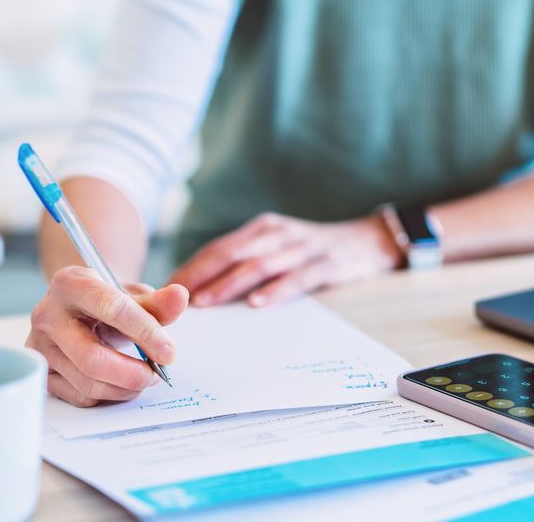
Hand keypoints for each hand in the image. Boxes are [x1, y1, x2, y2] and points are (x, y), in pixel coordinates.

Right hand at [27, 267, 188, 406]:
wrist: (79, 307)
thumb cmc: (107, 299)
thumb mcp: (132, 293)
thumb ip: (157, 301)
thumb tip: (180, 297)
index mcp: (70, 284)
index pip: (112, 309)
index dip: (146, 332)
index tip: (169, 352)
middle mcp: (47, 315)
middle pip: (92, 357)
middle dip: (132, 373)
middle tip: (157, 374)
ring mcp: (40, 347)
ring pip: (87, 382)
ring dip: (125, 387)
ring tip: (144, 376)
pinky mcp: (43, 372)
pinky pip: (80, 396)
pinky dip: (109, 395)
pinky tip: (122, 383)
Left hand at [167, 212, 401, 307]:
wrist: (370, 239)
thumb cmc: (315, 251)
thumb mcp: (279, 247)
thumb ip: (248, 261)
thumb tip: (204, 291)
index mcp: (261, 229)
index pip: (218, 248)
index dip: (190, 267)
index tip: (163, 288)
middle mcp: (277, 233)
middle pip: (230, 253)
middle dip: (200, 275)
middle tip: (174, 298)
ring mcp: (302, 247)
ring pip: (258, 265)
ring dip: (229, 284)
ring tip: (206, 302)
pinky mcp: (326, 263)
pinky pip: (297, 278)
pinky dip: (276, 290)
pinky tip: (257, 304)